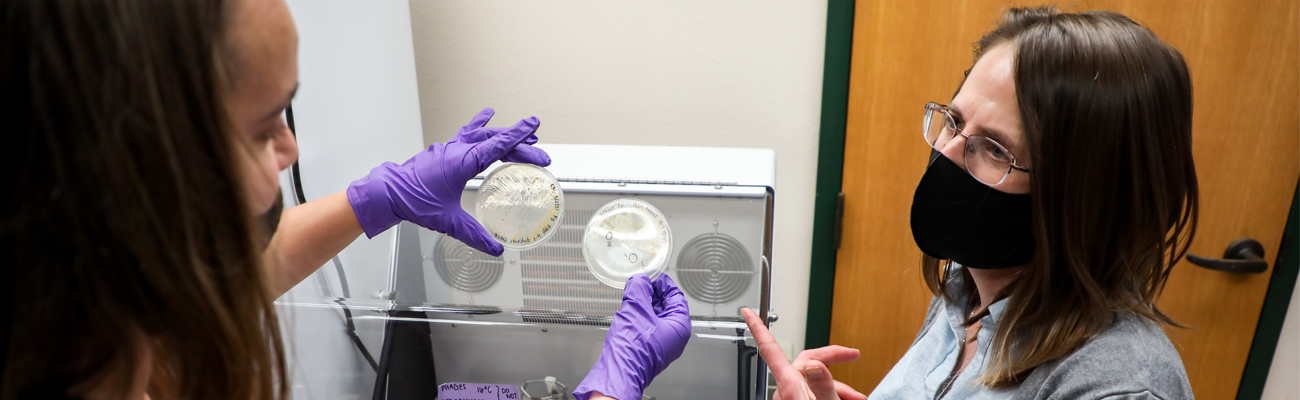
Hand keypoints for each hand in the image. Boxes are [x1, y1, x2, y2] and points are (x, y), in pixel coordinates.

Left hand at [346, 108, 549, 255]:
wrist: (389, 192)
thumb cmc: (414, 203)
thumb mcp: (449, 222)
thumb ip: (475, 236)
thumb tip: (496, 250)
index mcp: (463, 162)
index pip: (497, 145)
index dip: (518, 136)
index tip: (533, 125)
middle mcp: (458, 150)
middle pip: (496, 141)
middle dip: (521, 145)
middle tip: (541, 154)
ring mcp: (450, 147)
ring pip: (483, 134)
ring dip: (505, 134)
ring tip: (525, 134)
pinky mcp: (444, 150)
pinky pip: (466, 132)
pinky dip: (480, 124)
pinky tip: (487, 114)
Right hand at [574, 274, 690, 399]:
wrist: (619, 373)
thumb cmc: (633, 349)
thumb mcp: (636, 309)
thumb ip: (639, 289)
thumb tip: (640, 280)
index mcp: (680, 326)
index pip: (676, 296)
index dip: (663, 283)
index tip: (652, 276)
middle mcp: (674, 337)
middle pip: (666, 306)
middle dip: (651, 294)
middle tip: (639, 284)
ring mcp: (662, 344)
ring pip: (655, 317)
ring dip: (643, 305)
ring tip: (631, 297)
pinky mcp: (649, 349)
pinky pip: (647, 328)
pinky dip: (639, 318)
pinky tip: (628, 313)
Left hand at [741, 308, 865, 399]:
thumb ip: (820, 382)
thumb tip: (812, 363)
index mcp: (789, 385)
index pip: (770, 349)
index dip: (758, 328)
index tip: (747, 313)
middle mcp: (785, 391)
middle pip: (807, 362)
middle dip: (834, 359)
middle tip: (853, 356)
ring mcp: (790, 399)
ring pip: (815, 382)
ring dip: (839, 387)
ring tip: (858, 398)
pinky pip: (813, 394)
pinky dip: (831, 396)